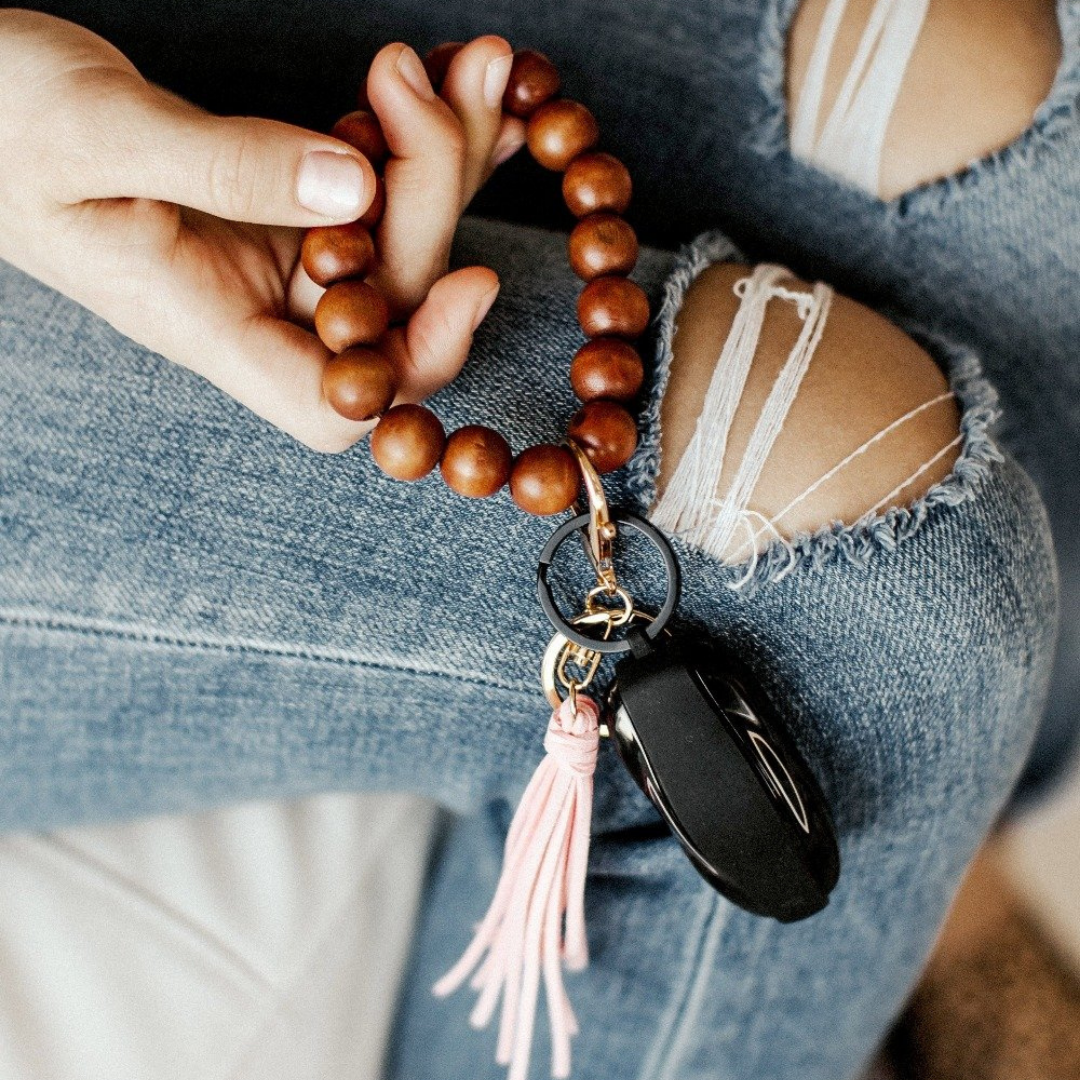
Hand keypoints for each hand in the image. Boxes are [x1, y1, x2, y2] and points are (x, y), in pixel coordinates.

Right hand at [0, 12, 522, 450]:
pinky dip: (424, 138)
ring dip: (449, 152)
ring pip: (399, 235)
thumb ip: (220, 164)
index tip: (470, 279)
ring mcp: (280, 253)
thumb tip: (347, 185)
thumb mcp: (95, 131)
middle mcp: (260, 304)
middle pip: (391, 295)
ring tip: (480, 65)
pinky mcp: (290, 202)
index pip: (331, 402)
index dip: (411, 364)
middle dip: (439, 190)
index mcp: (207, 325)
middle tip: (462, 79)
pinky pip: (378, 185)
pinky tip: (461, 86)